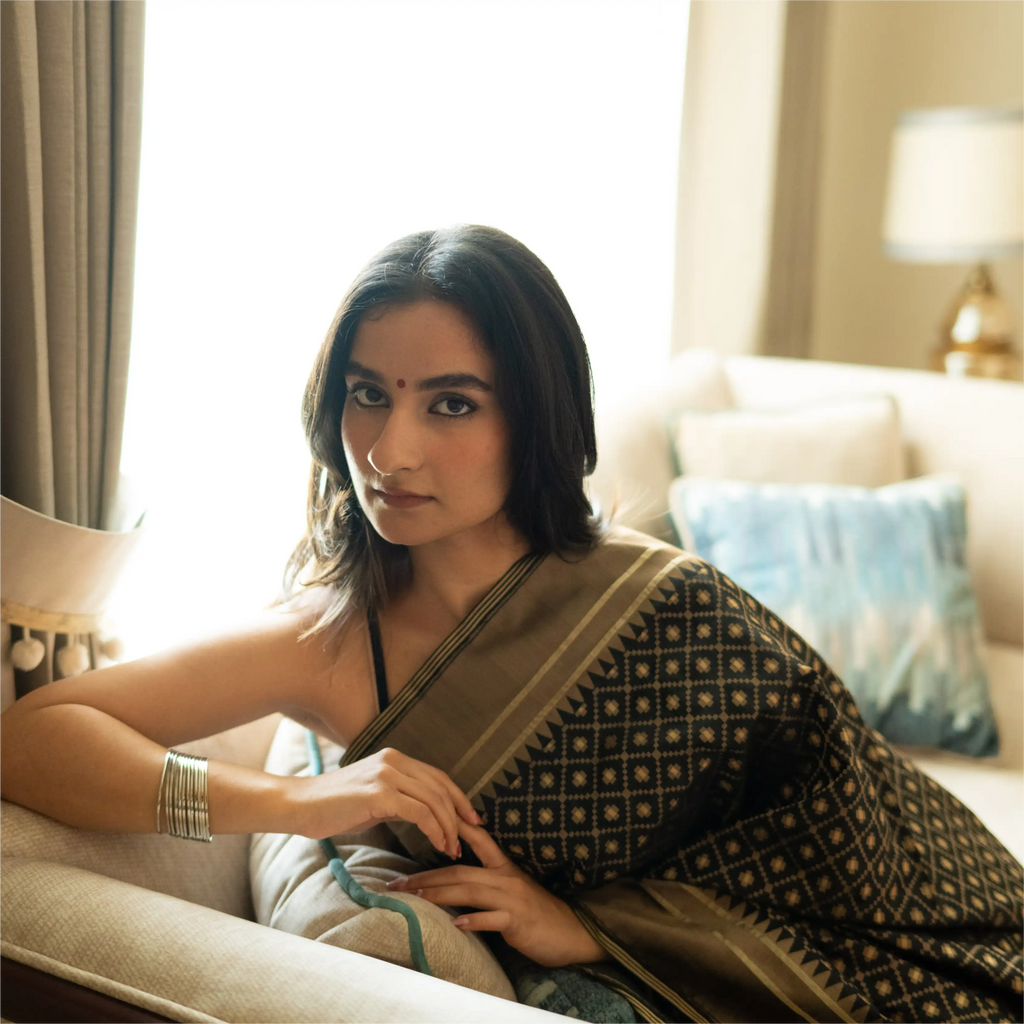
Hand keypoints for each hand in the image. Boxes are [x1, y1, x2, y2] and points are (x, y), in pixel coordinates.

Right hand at [290, 746, 480, 858]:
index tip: (470, 818)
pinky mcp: (380, 792)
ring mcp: (387, 774)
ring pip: (434, 800)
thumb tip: (425, 815)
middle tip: (468, 838)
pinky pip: (420, 812)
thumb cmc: (334, 806)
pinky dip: (434, 829)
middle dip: (458, 814)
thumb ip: (400, 798)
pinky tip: (438, 844)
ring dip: (448, 826)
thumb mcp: (374, 797)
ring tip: (452, 848)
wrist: (300, 804)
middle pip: (440, 787)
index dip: (458, 797)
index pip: (437, 776)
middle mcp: (394, 761)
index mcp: (394, 758)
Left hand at [385, 818, 608, 967]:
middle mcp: (506, 877)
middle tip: (398, 882)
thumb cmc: (538, 912)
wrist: (571, 931)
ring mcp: (512, 898)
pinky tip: (455, 923)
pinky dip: (473, 920)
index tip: (426, 819)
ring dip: (439, 893)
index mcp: (504, 866)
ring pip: (470, 890)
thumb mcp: (512, 890)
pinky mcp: (518, 920)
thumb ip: (486, 882)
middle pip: (460, 870)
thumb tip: (451, 882)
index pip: (477, 839)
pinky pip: (491, 918)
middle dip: (427, 876)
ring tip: (416, 896)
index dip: (454, 827)